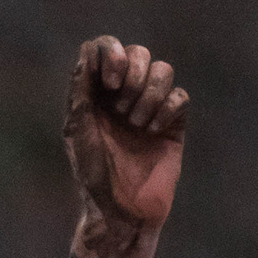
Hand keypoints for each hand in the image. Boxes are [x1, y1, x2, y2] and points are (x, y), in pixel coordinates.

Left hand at [66, 37, 190, 257]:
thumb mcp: (77, 129)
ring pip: (163, 70)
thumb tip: (87, 52)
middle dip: (133, 75)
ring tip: (136, 125)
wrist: (119, 209)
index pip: (106, 48)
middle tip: (122, 109)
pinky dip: (166, 110)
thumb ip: (80, 89)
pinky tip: (153, 133)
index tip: (109, 82)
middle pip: (138, 52)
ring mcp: (150, 107)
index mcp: (97, 92)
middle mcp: (124, 95)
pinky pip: (179, 96)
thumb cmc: (92, 174)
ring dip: (149, 95)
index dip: (111, 53)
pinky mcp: (173, 124)